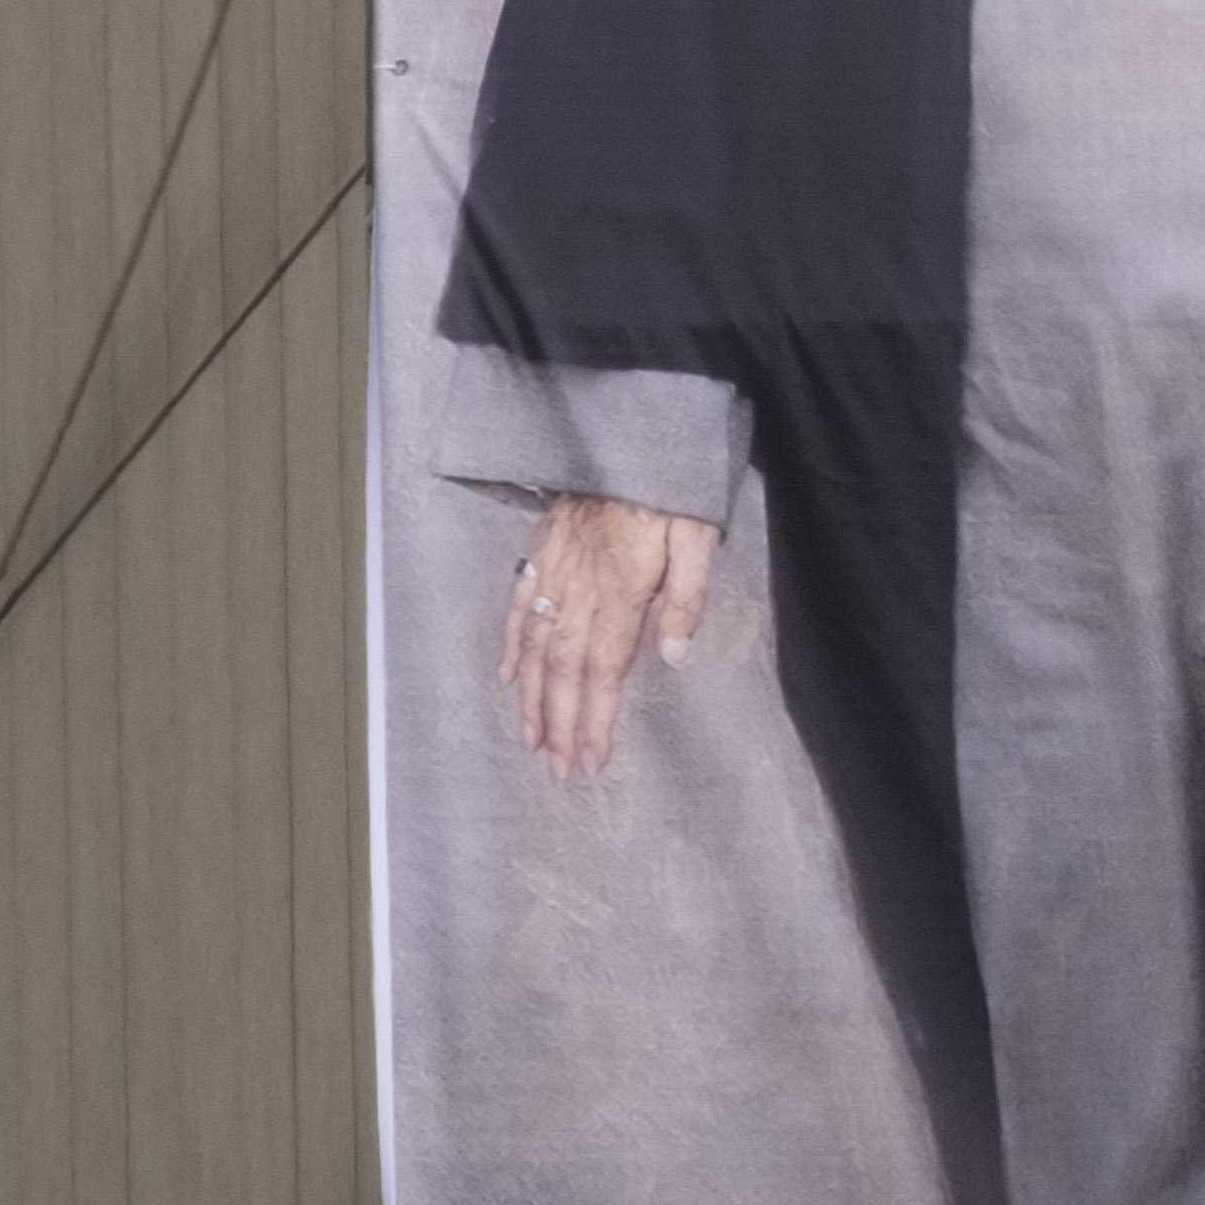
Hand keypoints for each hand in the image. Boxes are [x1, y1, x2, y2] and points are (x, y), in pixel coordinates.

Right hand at [501, 494, 716, 777]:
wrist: (628, 434)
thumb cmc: (670, 489)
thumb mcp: (697, 536)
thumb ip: (684, 597)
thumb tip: (672, 657)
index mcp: (618, 593)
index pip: (603, 672)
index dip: (595, 720)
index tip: (590, 760)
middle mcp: (578, 590)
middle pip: (563, 671)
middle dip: (560, 725)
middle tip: (557, 770)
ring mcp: (553, 572)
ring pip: (534, 649)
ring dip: (530, 699)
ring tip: (530, 740)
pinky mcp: (540, 552)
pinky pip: (518, 607)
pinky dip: (511, 646)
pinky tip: (507, 677)